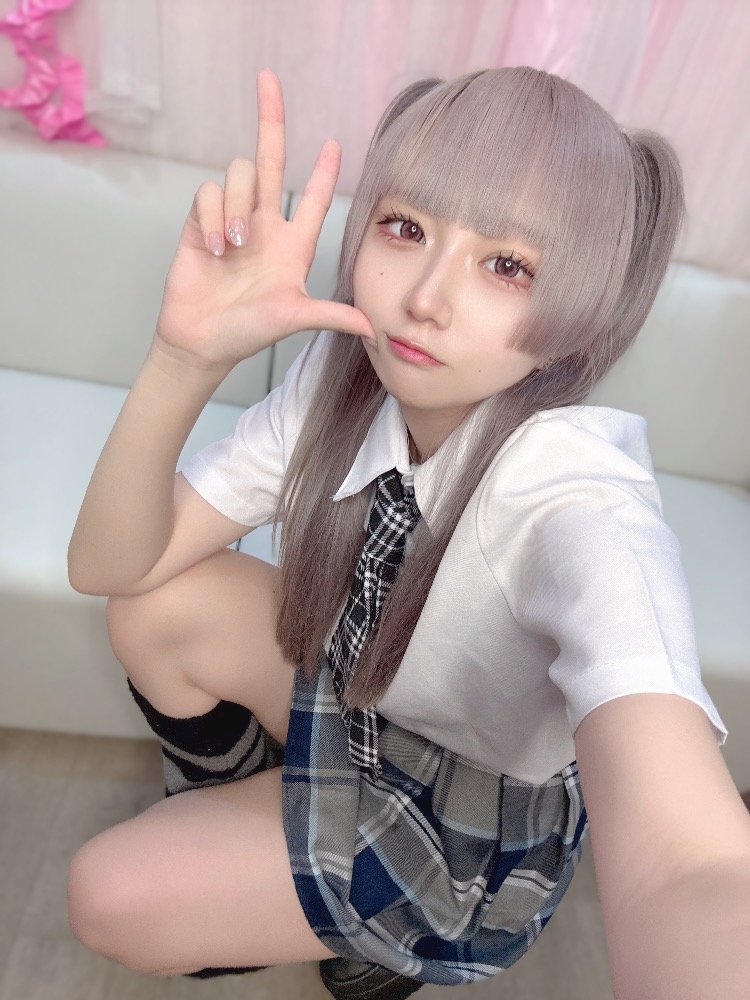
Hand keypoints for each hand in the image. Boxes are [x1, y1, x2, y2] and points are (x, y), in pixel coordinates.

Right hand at [155, 69, 373, 369]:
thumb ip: (330, 316)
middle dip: (270, 117)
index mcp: (293, 244)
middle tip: (268, 78)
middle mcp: (265, 224)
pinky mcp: (199, 222)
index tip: (334, 144)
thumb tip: (371, 327)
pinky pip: (207, 194)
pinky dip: (211, 217)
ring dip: (237, 205)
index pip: (314, 199)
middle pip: (270, 159)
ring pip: (239, 175)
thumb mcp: (294, 318)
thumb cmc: (248, 332)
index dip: (324, 172)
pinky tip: (213, 248)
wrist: (201, 341)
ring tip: (233, 246)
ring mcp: (231, 219)